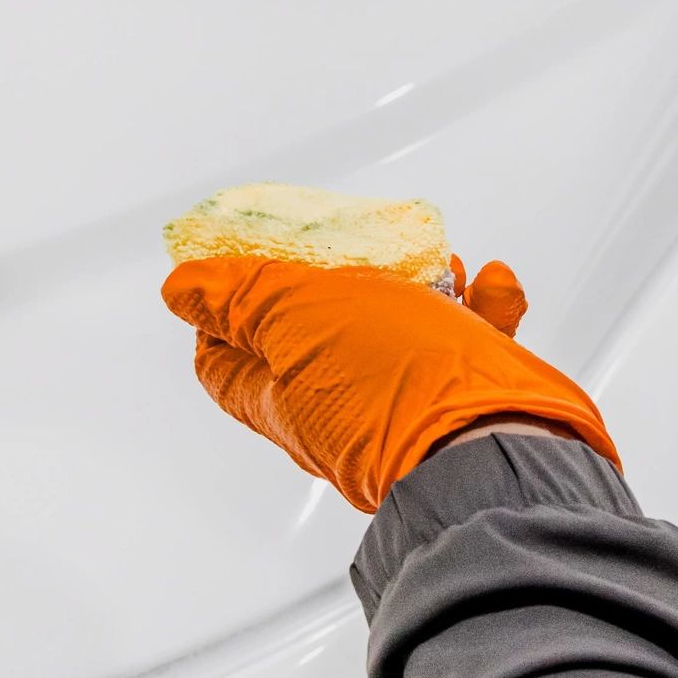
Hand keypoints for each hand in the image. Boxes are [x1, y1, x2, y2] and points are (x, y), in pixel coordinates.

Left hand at [161, 252, 618, 512]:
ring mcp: (400, 400)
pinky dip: (479, 305)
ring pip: (397, 329)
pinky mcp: (462, 396)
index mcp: (278, 394)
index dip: (222, 305)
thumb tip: (183, 289)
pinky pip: (465, 341)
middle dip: (333, 278)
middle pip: (315, 333)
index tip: (236, 259)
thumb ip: (243, 298)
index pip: (224, 354)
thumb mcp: (297, 318)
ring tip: (434, 259)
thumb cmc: (393, 384)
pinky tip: (489, 284)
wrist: (494, 437)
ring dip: (416, 283)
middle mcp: (335, 403)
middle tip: (346, 241)